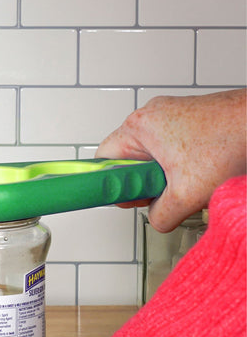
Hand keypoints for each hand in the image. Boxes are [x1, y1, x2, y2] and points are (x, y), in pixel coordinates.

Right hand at [96, 89, 245, 231]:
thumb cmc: (233, 139)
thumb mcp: (187, 194)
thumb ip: (159, 216)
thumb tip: (156, 219)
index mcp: (138, 126)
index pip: (102, 160)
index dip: (111, 185)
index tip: (123, 196)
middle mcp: (150, 117)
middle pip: (126, 161)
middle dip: (143, 183)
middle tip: (162, 192)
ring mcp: (168, 117)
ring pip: (149, 158)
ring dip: (164, 177)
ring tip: (187, 181)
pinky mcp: (185, 121)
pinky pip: (167, 151)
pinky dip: (178, 167)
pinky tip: (197, 172)